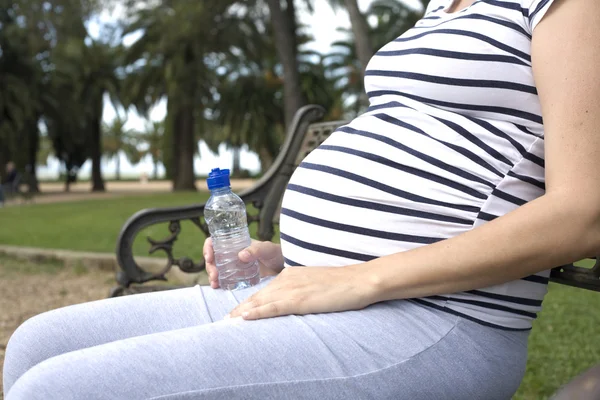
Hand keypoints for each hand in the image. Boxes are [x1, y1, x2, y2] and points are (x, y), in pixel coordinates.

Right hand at [203, 238, 284, 288]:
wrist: (285, 267)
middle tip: (214, 275)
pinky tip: (218, 287)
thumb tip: (241, 255)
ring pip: (216, 269)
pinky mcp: (237, 277)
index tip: (209, 257)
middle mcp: (232, 254)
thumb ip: (256, 250)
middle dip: (210, 266)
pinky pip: (224, 279)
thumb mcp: (267, 249)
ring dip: (212, 275)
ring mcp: (234, 266)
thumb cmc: (276, 254)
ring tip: (215, 283)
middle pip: (214, 258)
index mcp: (236, 243)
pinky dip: (218, 282)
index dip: (208, 248)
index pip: (216, 242)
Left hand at [227, 265, 373, 319]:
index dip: (250, 301)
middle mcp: (287, 279)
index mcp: (290, 275)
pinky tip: (245, 318)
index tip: (238, 311)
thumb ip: (301, 290)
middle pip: (258, 295)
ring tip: (228, 321)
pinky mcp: (299, 300)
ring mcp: (292, 289)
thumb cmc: (341, 284)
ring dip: (243, 312)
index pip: (265, 290)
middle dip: (241, 307)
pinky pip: (273, 307)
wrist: (357, 281)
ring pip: (261, 301)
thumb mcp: (315, 284)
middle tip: (226, 319)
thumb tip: (294, 302)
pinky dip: (257, 312)